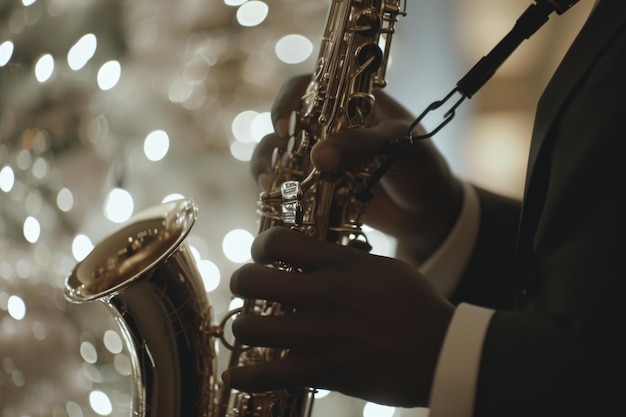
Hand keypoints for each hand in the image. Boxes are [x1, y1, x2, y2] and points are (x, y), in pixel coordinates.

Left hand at [225, 226, 454, 406]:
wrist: (441, 352)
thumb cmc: (416, 306)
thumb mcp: (383, 267)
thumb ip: (346, 261)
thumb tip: (317, 258)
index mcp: (341, 264)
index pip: (279, 241)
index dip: (260, 245)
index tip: (262, 254)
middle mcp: (324, 294)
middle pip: (252, 280)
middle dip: (241, 282)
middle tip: (248, 288)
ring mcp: (321, 334)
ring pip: (251, 328)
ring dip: (242, 328)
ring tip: (249, 329)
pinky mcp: (324, 370)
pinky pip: (269, 376)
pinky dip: (244, 378)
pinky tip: (234, 376)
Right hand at [251, 75, 463, 266]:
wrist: (430, 213)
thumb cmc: (423, 167)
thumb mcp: (400, 145)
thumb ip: (362, 145)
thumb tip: (318, 157)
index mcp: (350, 104)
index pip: (308, 88)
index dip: (288, 100)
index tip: (283, 126)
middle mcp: (329, 129)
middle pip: (284, 124)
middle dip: (271, 144)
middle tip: (272, 168)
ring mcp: (321, 160)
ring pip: (278, 157)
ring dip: (266, 169)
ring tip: (268, 188)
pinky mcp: (318, 190)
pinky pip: (288, 187)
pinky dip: (277, 194)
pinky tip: (277, 204)